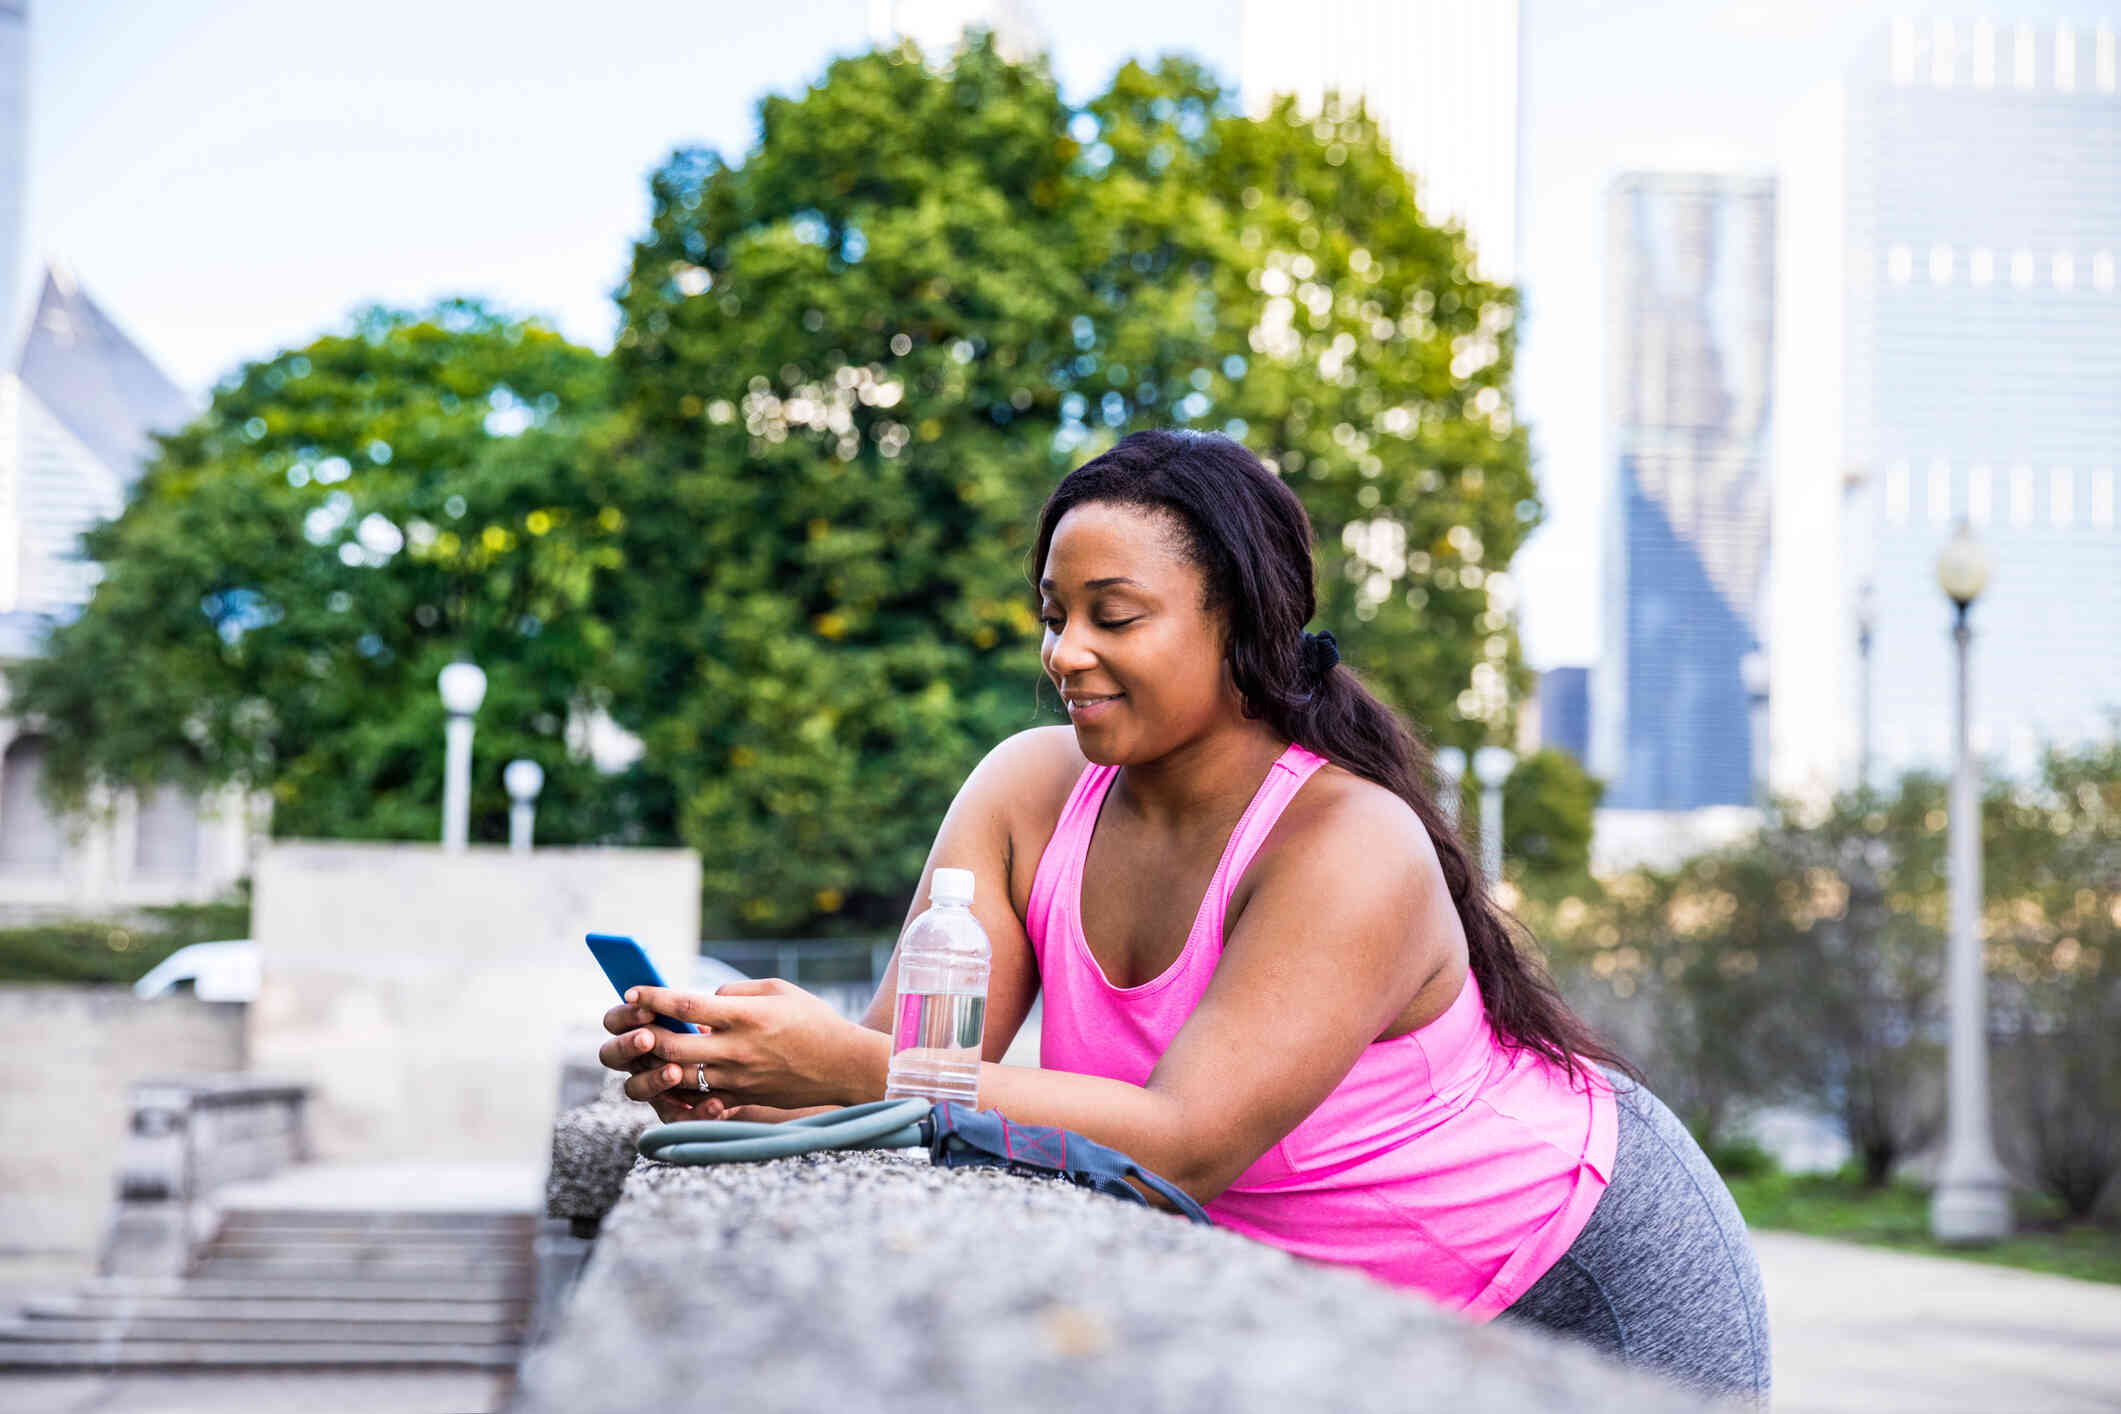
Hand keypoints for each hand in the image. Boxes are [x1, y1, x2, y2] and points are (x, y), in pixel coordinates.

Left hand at [596, 978, 869, 1122]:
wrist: (842, 1065)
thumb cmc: (812, 1020)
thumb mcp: (777, 990)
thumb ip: (735, 992)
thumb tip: (703, 1000)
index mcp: (745, 1016)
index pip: (686, 1006)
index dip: (652, 998)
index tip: (631, 991)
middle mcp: (736, 1049)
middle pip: (671, 1046)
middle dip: (643, 1035)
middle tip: (631, 1024)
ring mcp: (737, 1078)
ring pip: (677, 1076)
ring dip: (653, 1064)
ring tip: (644, 1050)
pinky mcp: (740, 1098)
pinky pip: (697, 1098)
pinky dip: (676, 1088)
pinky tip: (668, 1075)